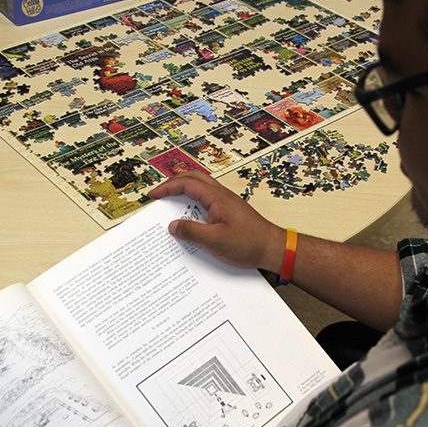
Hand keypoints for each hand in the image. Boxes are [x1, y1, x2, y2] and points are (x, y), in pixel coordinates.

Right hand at [150, 171, 286, 271]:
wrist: (273, 248)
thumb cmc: (249, 243)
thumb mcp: (215, 241)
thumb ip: (191, 232)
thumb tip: (173, 226)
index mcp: (217, 198)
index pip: (187, 184)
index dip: (168, 187)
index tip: (154, 195)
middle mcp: (222, 195)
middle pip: (194, 178)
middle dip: (174, 182)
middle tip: (160, 192)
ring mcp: (227, 202)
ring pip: (202, 186)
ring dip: (185, 189)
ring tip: (171, 200)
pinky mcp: (230, 211)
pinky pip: (208, 199)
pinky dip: (195, 200)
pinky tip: (191, 215)